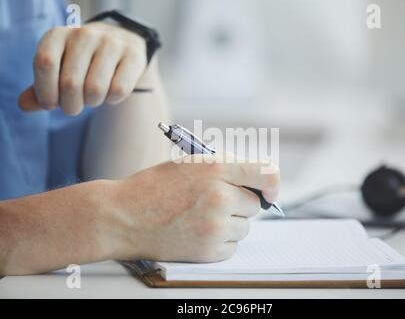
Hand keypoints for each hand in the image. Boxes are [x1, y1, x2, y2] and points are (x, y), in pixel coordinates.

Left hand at [18, 22, 147, 114]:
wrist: (120, 45)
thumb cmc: (81, 64)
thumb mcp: (58, 71)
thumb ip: (41, 89)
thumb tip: (24, 105)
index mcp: (58, 34)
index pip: (45, 63)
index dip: (45, 91)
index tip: (49, 105)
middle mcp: (84, 34)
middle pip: (70, 83)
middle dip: (70, 105)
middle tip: (73, 107)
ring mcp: (111, 43)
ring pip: (95, 90)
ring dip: (92, 103)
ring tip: (92, 98)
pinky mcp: (133, 56)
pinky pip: (118, 91)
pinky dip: (112, 100)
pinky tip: (110, 93)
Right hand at [110, 155, 279, 261]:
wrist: (122, 216)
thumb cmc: (154, 187)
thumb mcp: (190, 164)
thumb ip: (225, 169)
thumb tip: (257, 185)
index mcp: (216, 168)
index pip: (267, 174)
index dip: (271, 184)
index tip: (268, 192)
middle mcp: (220, 196)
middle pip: (255, 205)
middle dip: (239, 204)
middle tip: (213, 203)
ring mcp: (215, 226)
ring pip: (244, 227)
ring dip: (229, 224)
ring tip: (199, 218)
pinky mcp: (209, 250)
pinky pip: (232, 247)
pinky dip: (219, 242)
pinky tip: (195, 233)